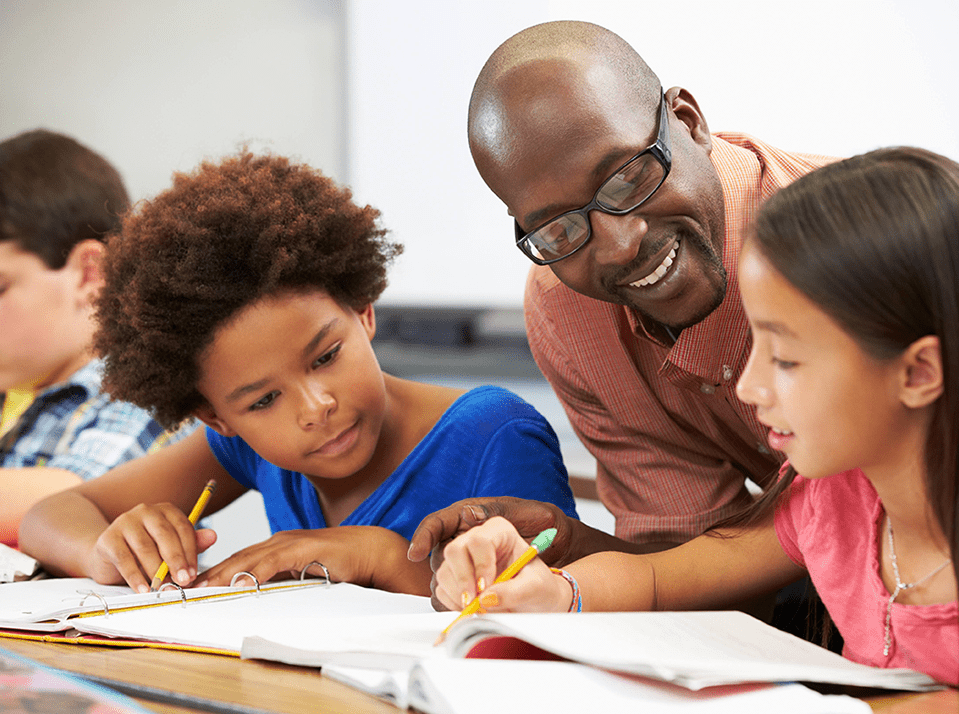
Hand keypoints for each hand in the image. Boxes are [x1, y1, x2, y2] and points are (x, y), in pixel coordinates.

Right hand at [88, 503, 216, 592]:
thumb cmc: (146, 552)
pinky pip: (124, 559)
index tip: (194, 573)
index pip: (183, 527)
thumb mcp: (170, 547)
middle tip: (183, 581)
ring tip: (164, 588)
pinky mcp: (108, 539)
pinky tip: (144, 590)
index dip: (190, 551)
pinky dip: (135, 577)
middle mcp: (146, 511)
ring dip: (156, 571)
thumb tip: (213, 536)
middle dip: (176, 560)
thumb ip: (191, 543)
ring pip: (145, 547)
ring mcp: (125, 522)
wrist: (108, 556)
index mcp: (166, 511)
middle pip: (165, 535)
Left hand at [194, 526, 431, 595]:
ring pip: (248, 559)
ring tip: (201, 588)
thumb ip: (282, 579)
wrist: (369, 550)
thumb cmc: (339, 563)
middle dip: (209, 573)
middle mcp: (278, 541)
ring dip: (223, 574)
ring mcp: (289, 542)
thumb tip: (259, 594)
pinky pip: (273, 562)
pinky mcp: (302, 548)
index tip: (192, 587)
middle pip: (236, 558)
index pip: (238, 561)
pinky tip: (239, 582)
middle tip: (184, 588)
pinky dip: (253, 572)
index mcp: (276, 546)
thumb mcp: (303, 573)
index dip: (214, 572)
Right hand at [434, 517, 571, 612]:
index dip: (480, 565)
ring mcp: (463, 559)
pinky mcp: (454, 578)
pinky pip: (442, 589)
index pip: (479, 540)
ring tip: (481, 608)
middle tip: (474, 603)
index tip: (486, 588)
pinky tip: (473, 609)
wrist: (535, 602)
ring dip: (458, 594)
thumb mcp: (535, 588)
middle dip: (462, 580)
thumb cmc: (539, 588)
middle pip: (454, 550)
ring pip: (445, 571)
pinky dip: (454, 603)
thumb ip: (513, 592)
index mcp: (500, 531)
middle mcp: (477, 540)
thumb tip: (485, 599)